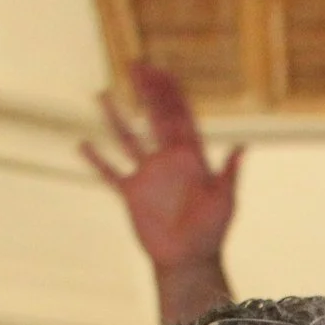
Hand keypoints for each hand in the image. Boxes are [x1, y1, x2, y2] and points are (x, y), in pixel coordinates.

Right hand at [82, 62, 240, 272]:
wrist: (190, 260)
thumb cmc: (212, 232)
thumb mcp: (225, 200)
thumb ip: (229, 173)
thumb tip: (242, 147)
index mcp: (191, 157)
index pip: (179, 116)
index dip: (171, 93)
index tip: (161, 69)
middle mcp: (168, 161)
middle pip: (154, 117)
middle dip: (146, 91)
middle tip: (135, 64)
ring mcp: (148, 176)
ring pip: (127, 139)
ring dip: (115, 117)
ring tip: (102, 93)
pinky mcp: (131, 194)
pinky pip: (110, 173)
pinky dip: (96, 160)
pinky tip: (82, 144)